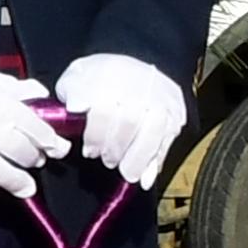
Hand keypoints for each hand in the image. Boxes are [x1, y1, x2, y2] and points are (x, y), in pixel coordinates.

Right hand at [0, 58, 68, 200]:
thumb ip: (11, 86)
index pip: (41, 132)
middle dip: (35, 159)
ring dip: (20, 183)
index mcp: (6, 109)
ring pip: (8, 178)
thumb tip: (36, 91)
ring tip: (25, 187)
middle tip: (37, 161)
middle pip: (27, 156)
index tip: (58, 148)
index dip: (53, 142)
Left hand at [54, 50, 189, 188]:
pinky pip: (168, 140)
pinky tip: (144, 178)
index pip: (104, 107)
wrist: (133, 69)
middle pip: (130, 120)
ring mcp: (161, 98)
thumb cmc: (100, 78)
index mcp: (112, 72)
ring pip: (154, 131)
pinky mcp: (175, 114)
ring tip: (125, 172)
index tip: (88, 150)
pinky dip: (156, 162)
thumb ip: (71, 90)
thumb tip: (75, 106)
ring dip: (137, 158)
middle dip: (115, 147)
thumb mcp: (77, 76)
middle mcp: (140, 83)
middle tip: (105, 159)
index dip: (95, 134)